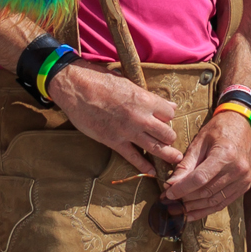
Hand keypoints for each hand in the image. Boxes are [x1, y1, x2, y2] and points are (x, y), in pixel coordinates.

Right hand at [45, 60, 184, 180]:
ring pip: (156, 147)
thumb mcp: (127, 82)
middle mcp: (140, 117)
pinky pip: (134, 157)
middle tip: (167, 137)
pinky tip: (151, 171)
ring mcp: (127, 131)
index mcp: (144, 99)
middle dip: (169, 136)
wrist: (75, 88)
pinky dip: (144, 166)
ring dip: (167, 154)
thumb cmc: (100, 80)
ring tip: (175, 158)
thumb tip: (168, 104)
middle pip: (167, 133)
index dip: (169, 116)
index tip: (165, 118)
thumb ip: (148, 96)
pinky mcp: (114, 142)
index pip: (170, 113)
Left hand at [160, 108, 250, 219]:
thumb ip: (186, 164)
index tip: (168, 194)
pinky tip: (192, 213)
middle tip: (168, 202)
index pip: (200, 178)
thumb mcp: (199, 142)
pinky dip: (206, 209)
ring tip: (178, 210)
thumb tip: (171, 183)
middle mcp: (237, 169)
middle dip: (185, 199)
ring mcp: (243, 179)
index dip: (182, 188)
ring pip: (214, 201)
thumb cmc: (219, 130)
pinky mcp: (245, 186)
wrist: (243, 126)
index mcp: (225, 154)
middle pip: (206, 191)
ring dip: (194, 208)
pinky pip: (223, 202)